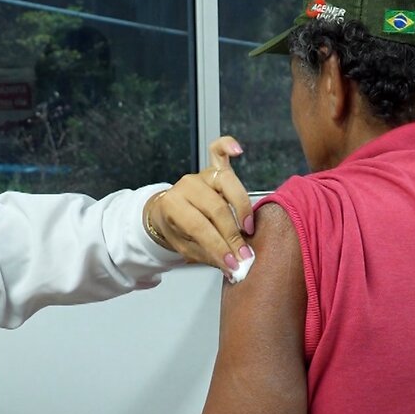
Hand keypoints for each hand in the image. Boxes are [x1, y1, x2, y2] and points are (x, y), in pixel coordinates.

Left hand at [143, 137, 254, 277]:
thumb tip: (235, 268)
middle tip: (244, 255)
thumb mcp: (186, 248)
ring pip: (225, 182)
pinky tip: (238, 150)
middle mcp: (187, 186)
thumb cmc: (177, 230)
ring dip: (241, 206)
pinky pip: (218, 151)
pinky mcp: (212, 168)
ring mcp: (201, 175)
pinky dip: (227, 146)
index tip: (233, 264)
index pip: (199, 227)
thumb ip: (210, 255)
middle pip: (216, 208)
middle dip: (232, 235)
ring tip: (248, 228)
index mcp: (173, 206)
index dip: (218, 247)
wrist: (166, 213)